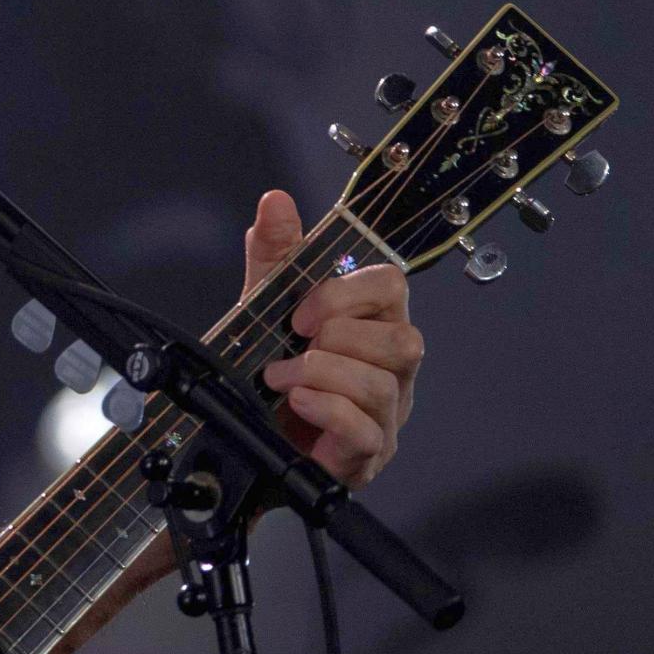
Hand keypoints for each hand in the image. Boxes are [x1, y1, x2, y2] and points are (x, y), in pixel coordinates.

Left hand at [242, 190, 423, 487]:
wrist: (249, 434)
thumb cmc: (273, 370)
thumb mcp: (265, 305)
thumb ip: (274, 254)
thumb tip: (275, 201)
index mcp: (373, 324)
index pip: (392, 287)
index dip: (347, 294)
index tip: (300, 312)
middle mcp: (391, 368)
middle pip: (404, 340)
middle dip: (339, 338)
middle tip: (293, 346)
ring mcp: (386, 412)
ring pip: (382, 384)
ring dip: (321, 375)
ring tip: (281, 380)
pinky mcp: (369, 452)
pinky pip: (367, 430)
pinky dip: (327, 411)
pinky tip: (297, 404)